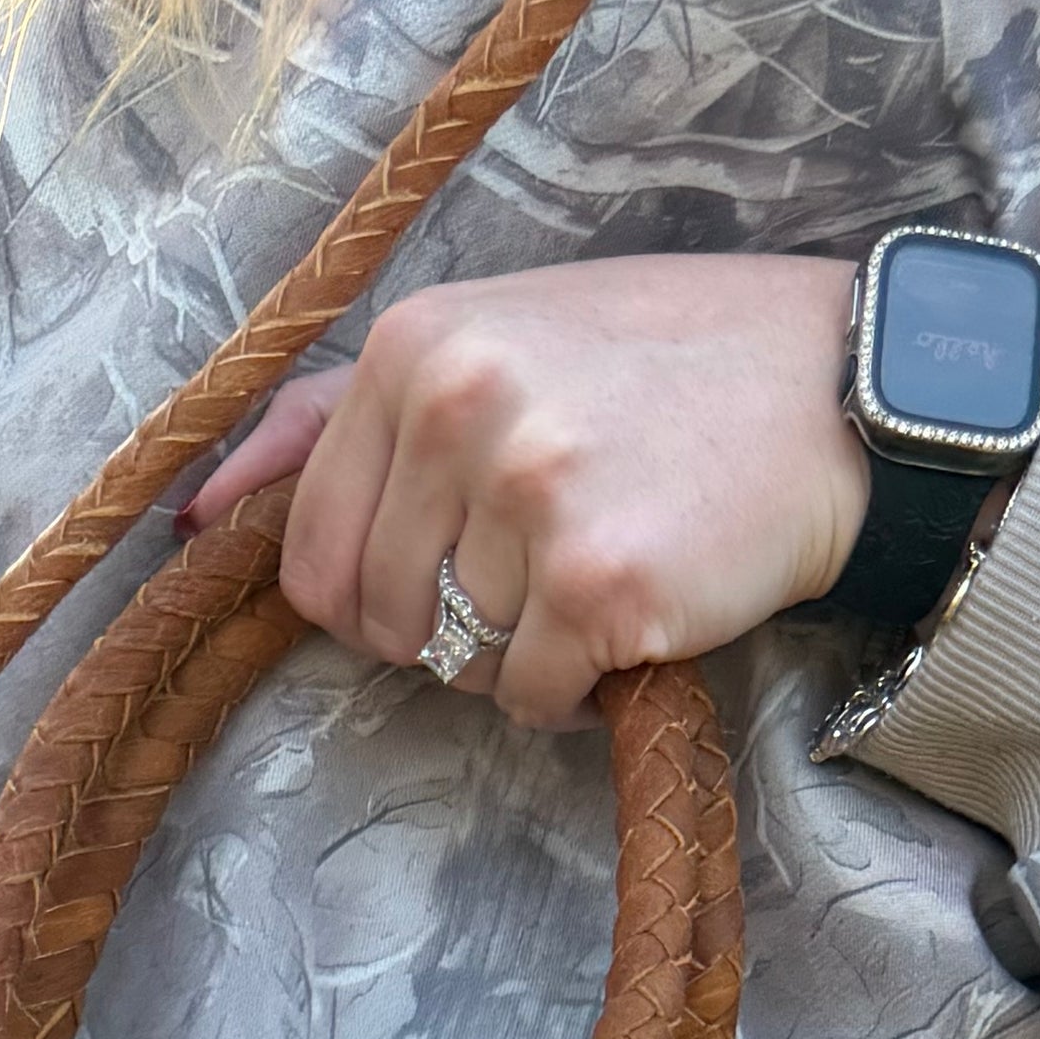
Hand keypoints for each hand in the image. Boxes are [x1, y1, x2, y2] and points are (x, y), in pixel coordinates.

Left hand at [187, 254, 869, 728]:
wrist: (840, 393)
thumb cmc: (658, 372)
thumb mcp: (491, 339)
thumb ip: (333, 417)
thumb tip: (198, 510)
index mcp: (416, 348)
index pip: (311, 556)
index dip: (376, 591)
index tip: (454, 559)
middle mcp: (461, 407)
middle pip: (381, 620)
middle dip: (450, 624)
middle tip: (547, 559)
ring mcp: (530, 496)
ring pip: (459, 662)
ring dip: (525, 650)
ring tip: (604, 561)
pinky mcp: (599, 584)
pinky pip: (533, 699)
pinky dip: (580, 687)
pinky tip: (640, 607)